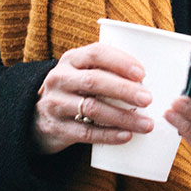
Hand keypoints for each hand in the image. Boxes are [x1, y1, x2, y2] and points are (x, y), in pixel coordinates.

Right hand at [32, 43, 156, 156]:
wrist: (38, 118)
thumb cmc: (74, 91)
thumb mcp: (82, 74)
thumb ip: (108, 72)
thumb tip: (153, 79)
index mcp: (71, 59)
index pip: (96, 53)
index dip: (120, 62)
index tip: (143, 73)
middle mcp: (60, 78)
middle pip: (95, 81)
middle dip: (124, 90)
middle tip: (148, 99)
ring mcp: (55, 103)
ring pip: (92, 108)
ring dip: (123, 116)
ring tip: (146, 124)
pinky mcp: (57, 128)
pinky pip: (85, 132)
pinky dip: (108, 135)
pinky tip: (126, 136)